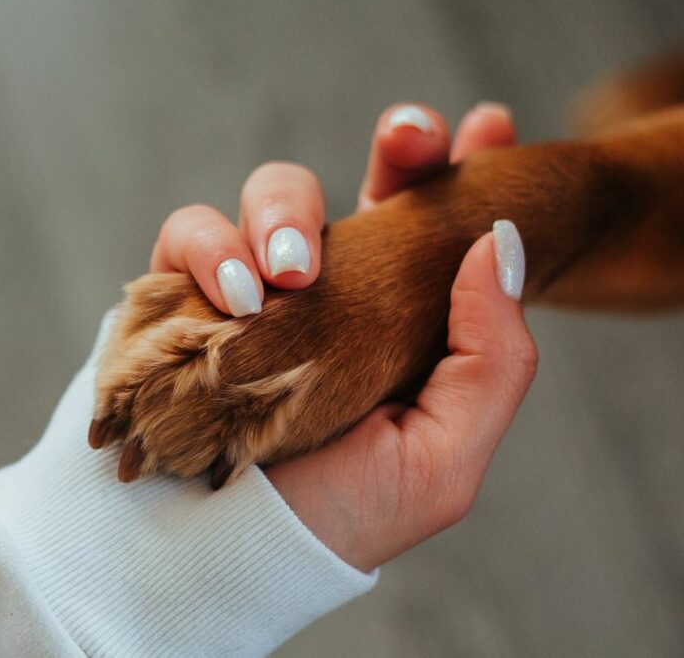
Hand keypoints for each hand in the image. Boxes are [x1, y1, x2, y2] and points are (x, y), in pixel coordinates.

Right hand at [150, 102, 534, 570]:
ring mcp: (257, 288)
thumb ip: (490, 360)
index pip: (438, 230)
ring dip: (284, 210)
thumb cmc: (333, 516)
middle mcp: (332, 294)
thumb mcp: (441, 460)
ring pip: (274, 192)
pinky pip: (190, 232)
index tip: (490, 125)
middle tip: (410, 137)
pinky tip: (234, 296)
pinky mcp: (184, 294)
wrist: (218, 559)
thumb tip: (499, 243)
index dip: (463, 170)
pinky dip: (208, 249)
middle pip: (367, 184)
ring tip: (286, 274)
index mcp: (399, 322)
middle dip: (398, 147)